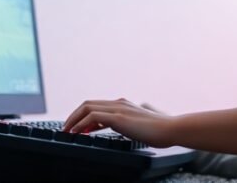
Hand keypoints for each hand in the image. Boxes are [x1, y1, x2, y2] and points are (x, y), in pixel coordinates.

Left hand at [63, 98, 177, 147]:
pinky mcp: (118, 117)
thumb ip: (130, 123)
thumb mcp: (139, 125)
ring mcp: (118, 108)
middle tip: (66, 128)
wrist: (170, 129)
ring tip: (67, 131)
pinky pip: (92, 116)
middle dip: (74, 116)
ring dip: (73, 119)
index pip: (96, 105)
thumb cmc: (159, 130)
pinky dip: (81, 124)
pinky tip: (77, 133)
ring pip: (87, 107)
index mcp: (123, 105)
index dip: (83, 115)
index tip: (76, 127)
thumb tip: (126, 126)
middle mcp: (118, 103)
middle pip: (88, 104)